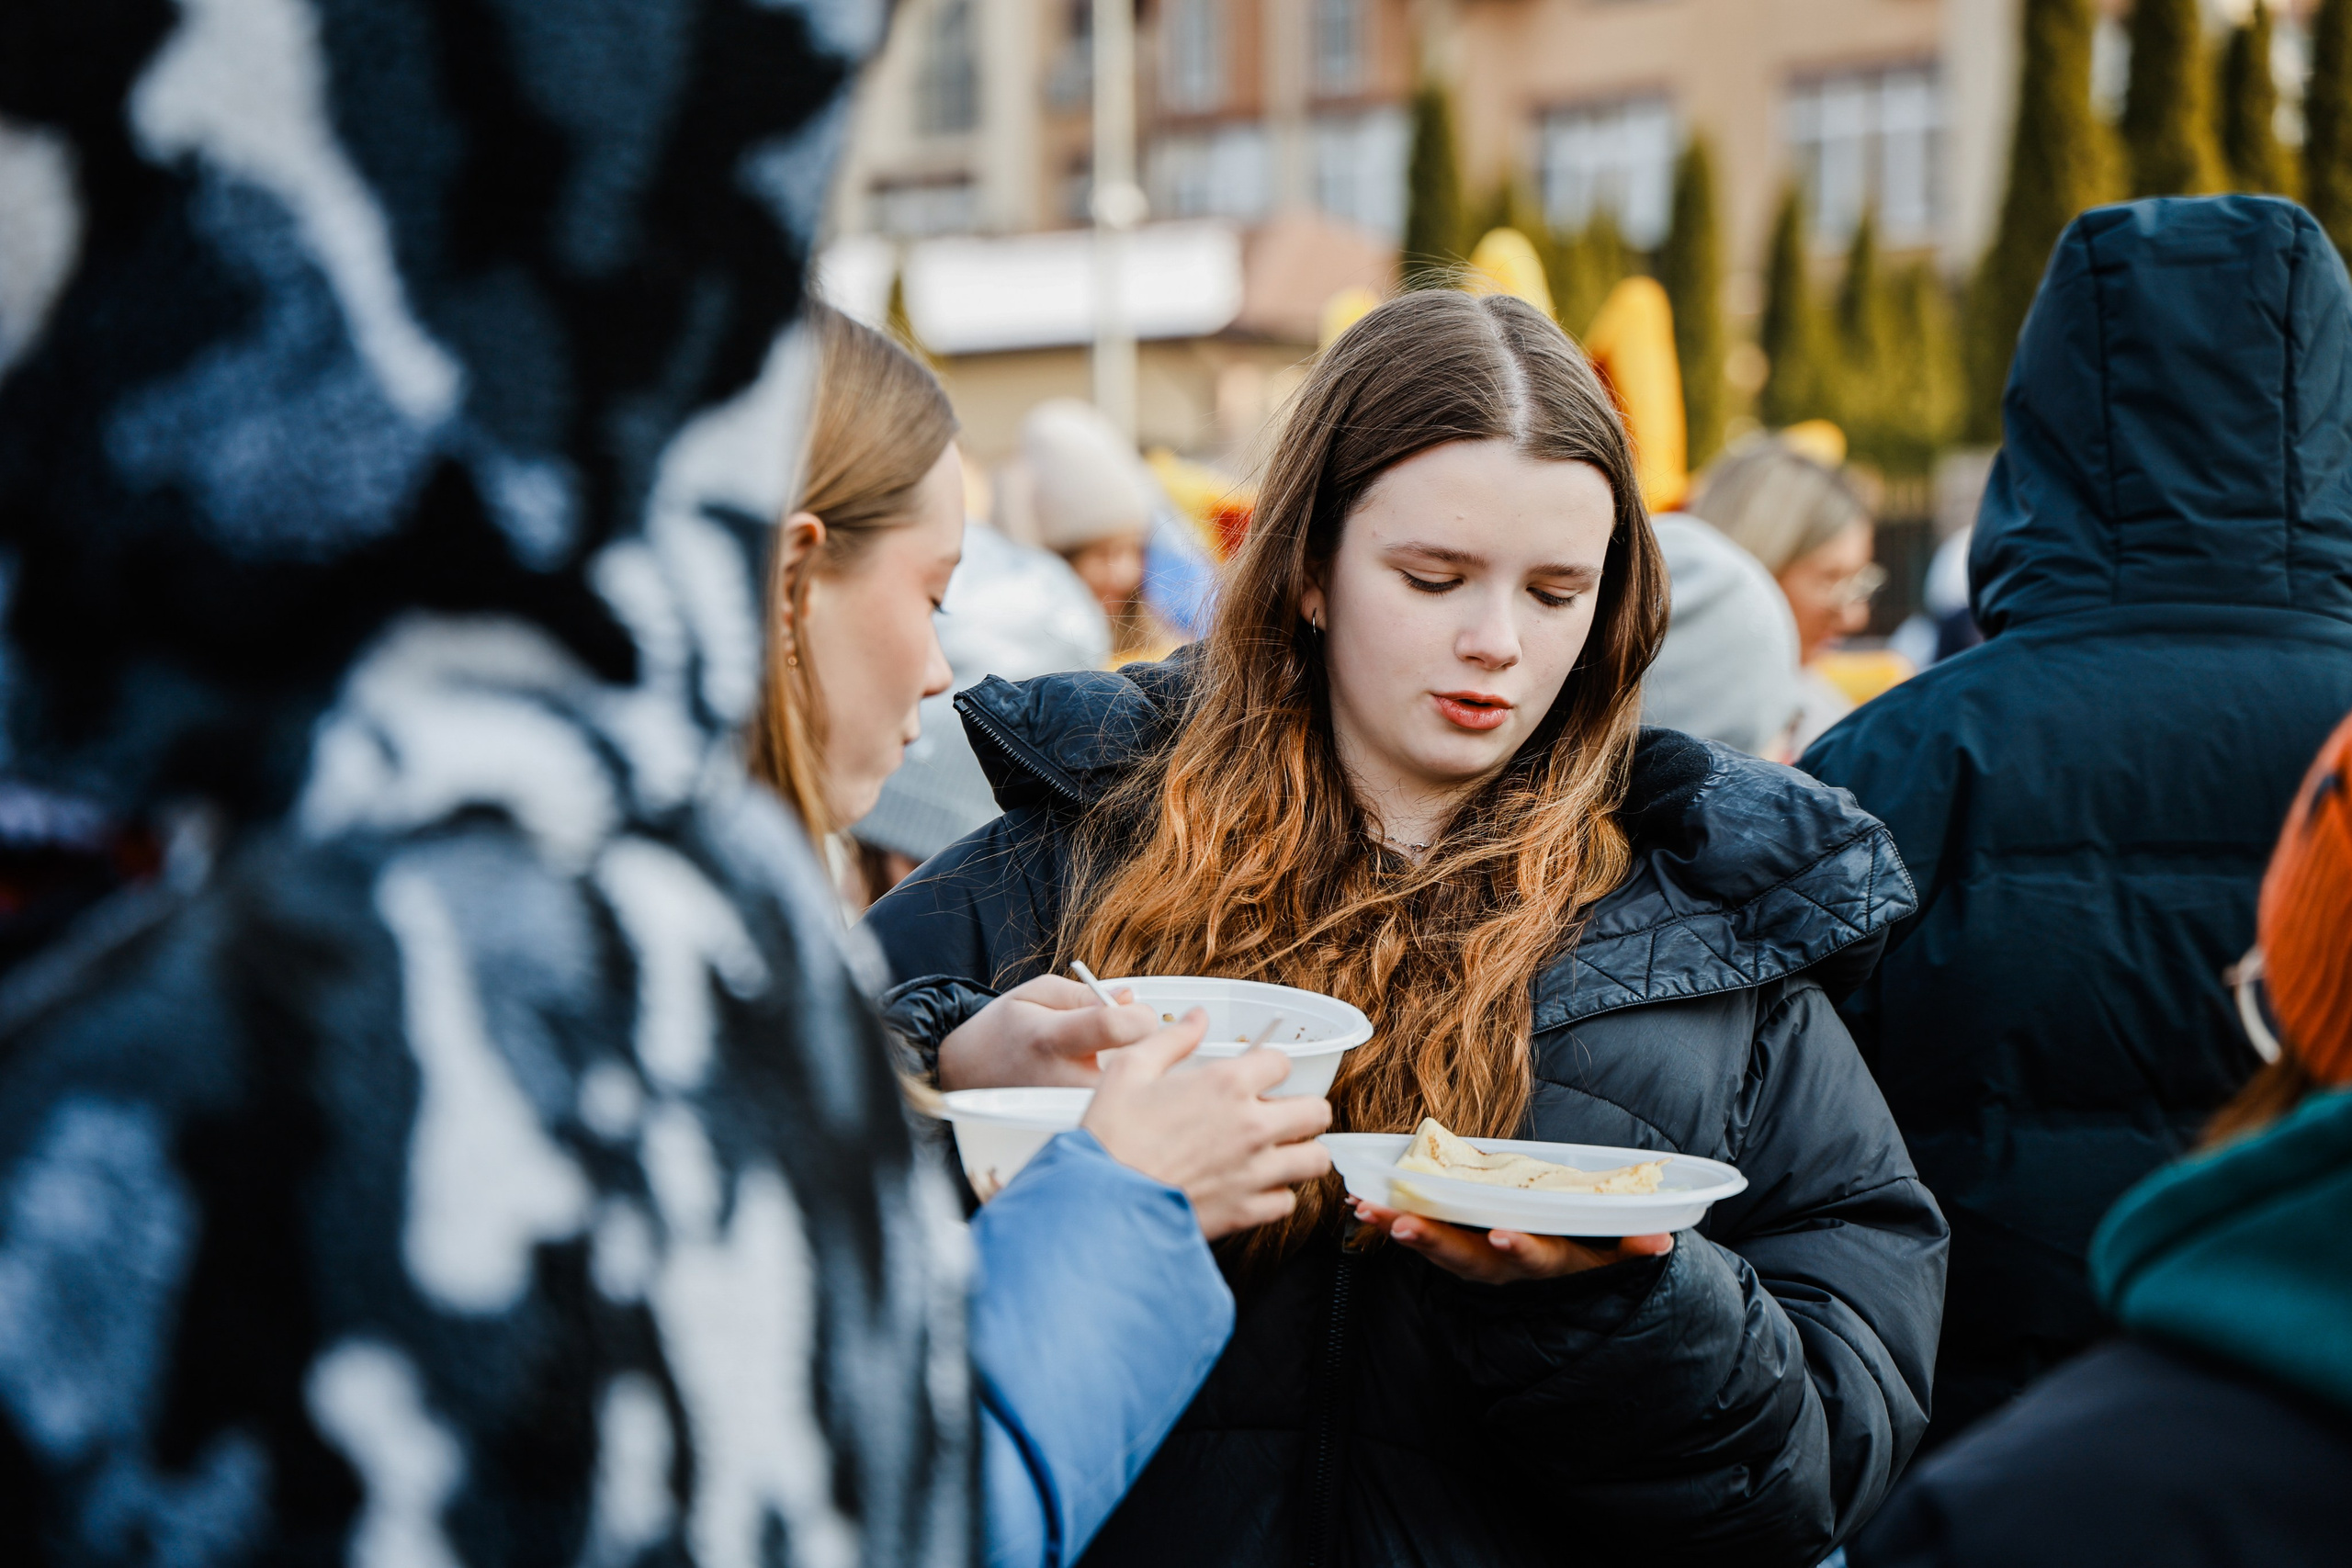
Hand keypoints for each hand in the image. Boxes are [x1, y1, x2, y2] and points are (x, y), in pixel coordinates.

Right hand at [938, 975, 1159, 1089]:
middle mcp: (1063, 1080)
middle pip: (1135, 1067)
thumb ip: (1087, 994)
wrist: (968, 1074)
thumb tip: (1129, 999)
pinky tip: (1111, 1080)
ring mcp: (1069, 1109)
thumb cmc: (1004, 1030)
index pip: (1116, 1027)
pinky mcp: (1075, 1125)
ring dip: (1138, 1071)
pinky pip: (1118, 1106)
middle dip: (1147, 1047)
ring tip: (1117, 1058)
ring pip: (1131, 1092)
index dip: (1139, 1014)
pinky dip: (1125, 1090)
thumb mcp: (1037, 993)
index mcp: (1052, 1039)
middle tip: (1132, 1037)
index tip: (1136, 1010)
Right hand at [1083, 1009, 1333, 1239]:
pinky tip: (1255, 1187)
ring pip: (1315, 1160)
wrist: (1102, 1203)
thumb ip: (1172, 1039)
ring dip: (1301, 1153)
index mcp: (1226, 1085)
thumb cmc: (1111, 1136)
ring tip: (1280, 1151)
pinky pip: (1287, 1202)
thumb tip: (1197, 1019)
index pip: (1281, 1063)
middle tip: (1282, 1113)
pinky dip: (1276, 1195)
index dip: (1270, 1066)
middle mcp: (1252, 1126)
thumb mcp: (1130, 1070)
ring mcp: (1255, 1172)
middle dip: (1303, 1109)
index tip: (1258, 1075)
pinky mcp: (1247, 1211)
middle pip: (1317, 1112)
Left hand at [1348, 1198, 1672, 1285]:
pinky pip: (1420, 1231)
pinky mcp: (1455, 1242)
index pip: (1537, 1258)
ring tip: (1367, 1209)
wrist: (1569, 1260)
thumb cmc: (1592, 1241)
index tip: (1503, 1234)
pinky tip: (1357, 1201)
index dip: (1521, 1248)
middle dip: (1437, 1243)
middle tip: (1404, 1225)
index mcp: (1551, 1260)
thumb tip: (1661, 1240)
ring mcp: (1480, 1256)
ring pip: (1439, 1248)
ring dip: (1403, 1229)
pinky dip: (1391, 1218)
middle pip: (1470, 1260)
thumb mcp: (1613, 1246)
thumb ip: (1629, 1244)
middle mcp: (1509, 1264)